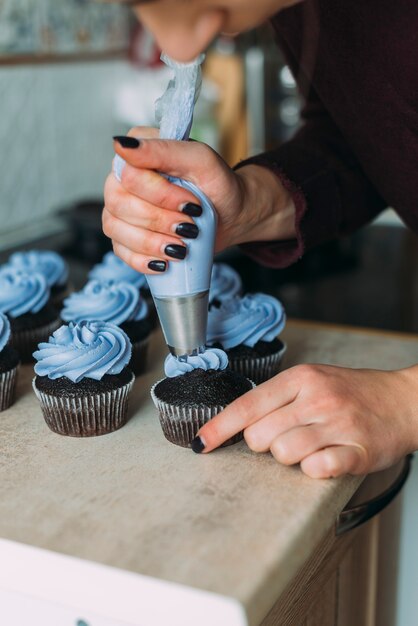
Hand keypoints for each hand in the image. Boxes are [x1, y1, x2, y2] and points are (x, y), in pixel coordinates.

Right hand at [103, 127, 294, 272]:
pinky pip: (120, 251)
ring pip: (115, 228)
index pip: (129, 174)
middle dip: (159, 221)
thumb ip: (165, 149)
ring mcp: (119, 208)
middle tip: (190, 227)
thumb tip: (122, 146)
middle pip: (119, 203)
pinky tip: (164, 261)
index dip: (161, 195)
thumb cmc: (216, 184)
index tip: (192, 204)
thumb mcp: (201, 160)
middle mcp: (121, 177)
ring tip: (181, 247)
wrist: (229, 215)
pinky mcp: (124, 235)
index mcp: (137, 150)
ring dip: (152, 243)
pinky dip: (143, 260)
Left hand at [193, 364, 417, 477]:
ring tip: (307, 447)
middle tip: (283, 437)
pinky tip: (324, 458)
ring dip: (288, 457)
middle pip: (259, 436)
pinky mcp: (357, 451)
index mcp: (301, 378)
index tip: (201, 443)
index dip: (219, 428)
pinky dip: (313, 469)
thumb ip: (277, 397)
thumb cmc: (353, 393)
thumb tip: (236, 421)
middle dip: (263, 444)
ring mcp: (338, 424)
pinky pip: (317, 469)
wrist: (404, 401)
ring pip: (283, 454)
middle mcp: (317, 398)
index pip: (247, 405)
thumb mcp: (313, 380)